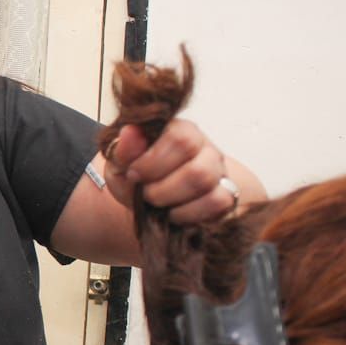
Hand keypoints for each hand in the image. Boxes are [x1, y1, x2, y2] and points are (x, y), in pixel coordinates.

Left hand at [104, 120, 239, 223]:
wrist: (149, 202)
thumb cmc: (136, 178)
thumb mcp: (119, 165)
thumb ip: (123, 150)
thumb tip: (130, 132)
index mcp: (179, 130)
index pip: (181, 139)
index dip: (154, 162)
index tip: (133, 174)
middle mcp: (204, 147)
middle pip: (198, 168)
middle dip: (163, 189)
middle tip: (145, 194)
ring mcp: (218, 171)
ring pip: (209, 186)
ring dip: (175, 201)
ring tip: (157, 204)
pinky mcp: (226, 195)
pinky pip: (219, 203)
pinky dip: (191, 214)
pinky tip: (175, 214)